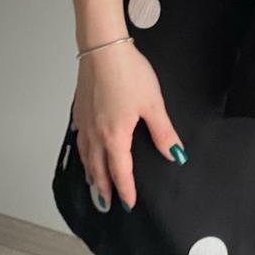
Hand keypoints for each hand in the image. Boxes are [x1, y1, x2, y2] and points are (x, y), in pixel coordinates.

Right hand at [72, 38, 185, 212]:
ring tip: (94, 184)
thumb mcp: (153, 104)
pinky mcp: (79, 109)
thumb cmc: (128, 74)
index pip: (120, 172)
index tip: (129, 205)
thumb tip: (175, 155)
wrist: (104, 49)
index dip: (126, 190)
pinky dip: (83, 152)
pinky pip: (79, 139)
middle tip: (108, 204)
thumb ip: (163, 132)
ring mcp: (84, 122)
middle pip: (98, 169)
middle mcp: (95, 134)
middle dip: (104, 189)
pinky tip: (85, 148)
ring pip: (86, 156)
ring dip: (91, 174)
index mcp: (115, 136)